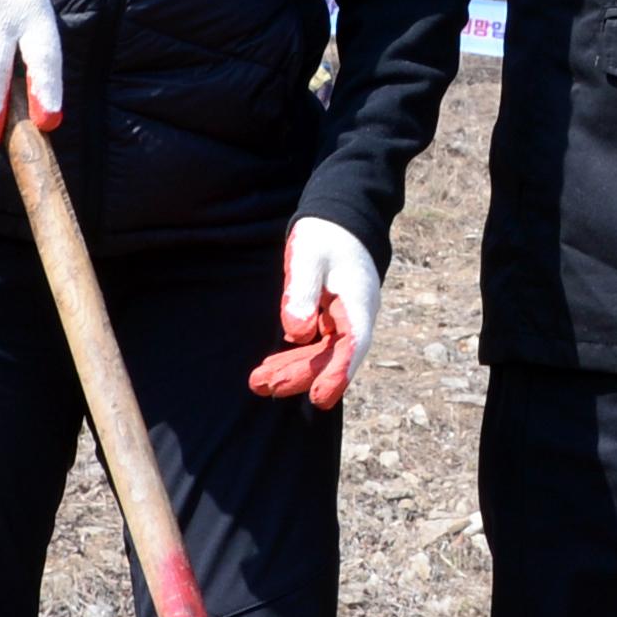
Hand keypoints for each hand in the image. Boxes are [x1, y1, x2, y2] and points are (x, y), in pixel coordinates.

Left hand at [246, 218, 381, 408]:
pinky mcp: (334, 319)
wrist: (339, 219)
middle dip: (301, 374)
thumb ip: (301, 292)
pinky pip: (319, 344)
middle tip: (265, 386)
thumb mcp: (307, 256)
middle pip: (333, 356)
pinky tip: (274, 367)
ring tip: (259, 382)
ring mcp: (346, 319)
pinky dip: (297, 356)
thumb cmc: (324, 234)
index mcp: (358, 301)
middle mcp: (357, 316)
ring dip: (295, 369)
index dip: (337, 374)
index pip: (352, 345)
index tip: (318, 397)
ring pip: (324, 353)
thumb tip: (297, 334)